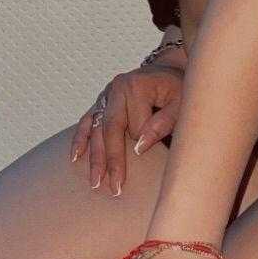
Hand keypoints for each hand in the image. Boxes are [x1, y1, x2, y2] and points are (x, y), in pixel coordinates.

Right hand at [70, 56, 184, 194]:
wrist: (169, 70)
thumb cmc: (178, 89)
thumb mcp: (181, 102)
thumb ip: (164, 123)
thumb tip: (139, 147)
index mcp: (136, 86)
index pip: (136, 124)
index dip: (144, 141)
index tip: (155, 152)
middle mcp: (116, 88)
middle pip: (110, 129)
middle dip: (112, 160)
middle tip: (115, 188)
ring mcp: (105, 94)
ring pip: (96, 129)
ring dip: (95, 157)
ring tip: (96, 182)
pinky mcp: (100, 102)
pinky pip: (87, 122)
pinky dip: (81, 139)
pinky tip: (76, 157)